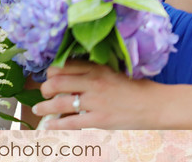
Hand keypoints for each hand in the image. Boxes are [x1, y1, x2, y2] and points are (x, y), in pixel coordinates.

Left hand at [33, 60, 154, 129]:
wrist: (154, 104)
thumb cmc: (134, 87)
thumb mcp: (112, 71)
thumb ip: (93, 71)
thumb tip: (72, 74)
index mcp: (96, 68)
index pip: (64, 66)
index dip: (51, 72)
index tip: (49, 77)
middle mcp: (93, 82)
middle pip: (57, 82)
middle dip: (45, 88)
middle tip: (43, 93)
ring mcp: (95, 101)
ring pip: (60, 102)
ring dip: (44, 107)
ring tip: (37, 110)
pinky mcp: (99, 119)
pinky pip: (71, 122)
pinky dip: (56, 124)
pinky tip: (48, 125)